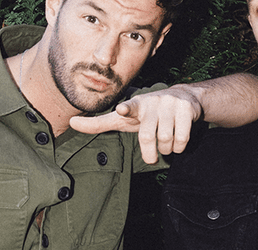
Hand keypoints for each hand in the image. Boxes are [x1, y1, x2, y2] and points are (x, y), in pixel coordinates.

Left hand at [69, 85, 201, 163]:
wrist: (182, 100)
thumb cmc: (145, 113)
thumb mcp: (122, 118)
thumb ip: (99, 123)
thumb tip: (71, 123)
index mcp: (134, 105)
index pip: (129, 107)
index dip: (126, 110)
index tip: (122, 110)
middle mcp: (152, 102)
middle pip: (148, 136)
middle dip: (149, 153)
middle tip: (151, 157)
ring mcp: (170, 104)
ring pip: (166, 140)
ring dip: (166, 150)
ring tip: (165, 143)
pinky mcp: (186, 108)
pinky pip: (182, 139)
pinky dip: (179, 147)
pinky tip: (177, 140)